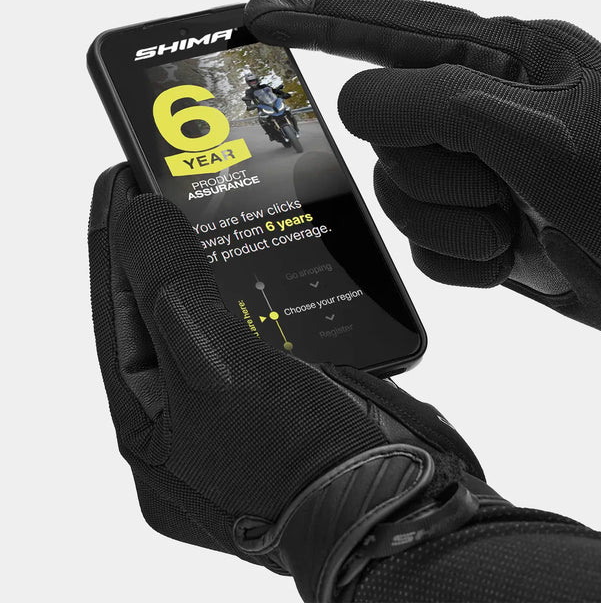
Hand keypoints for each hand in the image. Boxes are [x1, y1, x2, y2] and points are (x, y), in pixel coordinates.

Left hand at [88, 164, 501, 602]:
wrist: (400, 503)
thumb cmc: (304, 463)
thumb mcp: (220, 374)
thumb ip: (172, 293)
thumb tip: (141, 217)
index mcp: (154, 424)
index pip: (121, 317)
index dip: (118, 245)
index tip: (125, 180)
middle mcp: (194, 414)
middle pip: (167, 314)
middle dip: (169, 250)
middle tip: (173, 185)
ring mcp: (245, 403)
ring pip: (220, 313)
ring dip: (220, 260)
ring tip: (223, 203)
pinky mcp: (294, 388)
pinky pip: (266, 322)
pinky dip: (268, 282)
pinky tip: (276, 245)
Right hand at [245, 0, 600, 354]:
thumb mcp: (544, 131)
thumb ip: (441, 103)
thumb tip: (358, 102)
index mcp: (500, 61)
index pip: (391, 31)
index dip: (322, 18)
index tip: (260, 12)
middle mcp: (476, 109)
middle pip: (387, 135)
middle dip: (440, 174)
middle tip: (503, 187)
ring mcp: (471, 170)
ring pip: (399, 197)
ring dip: (456, 222)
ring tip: (515, 222)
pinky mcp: (470, 224)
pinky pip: (423, 248)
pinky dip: (464, 258)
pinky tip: (511, 252)